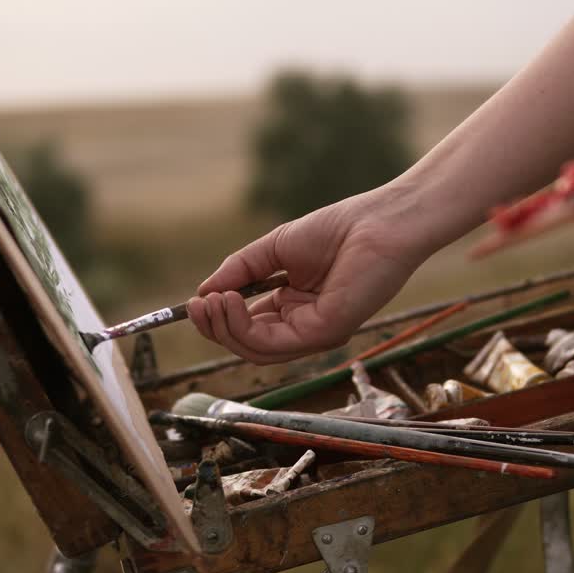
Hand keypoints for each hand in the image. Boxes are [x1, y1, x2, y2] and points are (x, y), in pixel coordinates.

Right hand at [187, 187, 430, 363]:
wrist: (378, 222)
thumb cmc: (337, 229)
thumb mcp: (274, 248)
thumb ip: (239, 270)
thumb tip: (203, 292)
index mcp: (293, 306)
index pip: (249, 326)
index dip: (218, 318)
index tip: (195, 301)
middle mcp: (303, 325)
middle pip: (247, 344)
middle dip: (215, 327)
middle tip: (196, 306)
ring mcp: (314, 333)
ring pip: (255, 350)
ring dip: (224, 328)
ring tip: (209, 302)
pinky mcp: (323, 334)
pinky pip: (271, 343)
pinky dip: (242, 326)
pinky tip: (228, 300)